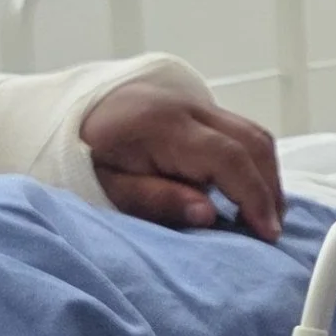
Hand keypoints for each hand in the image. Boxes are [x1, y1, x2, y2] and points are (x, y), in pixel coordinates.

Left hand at [82, 83, 284, 239]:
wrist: (65, 115)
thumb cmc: (83, 156)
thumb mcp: (107, 188)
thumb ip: (156, 200)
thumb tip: (209, 215)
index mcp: (163, 125)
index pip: (229, 157)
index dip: (254, 196)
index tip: (266, 232)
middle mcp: (186, 106)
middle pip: (252, 140)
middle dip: (269, 187)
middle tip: (271, 230)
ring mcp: (195, 103)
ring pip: (253, 132)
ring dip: (266, 174)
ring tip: (264, 215)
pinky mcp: (198, 110)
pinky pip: (240, 130)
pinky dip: (253, 161)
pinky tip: (247, 192)